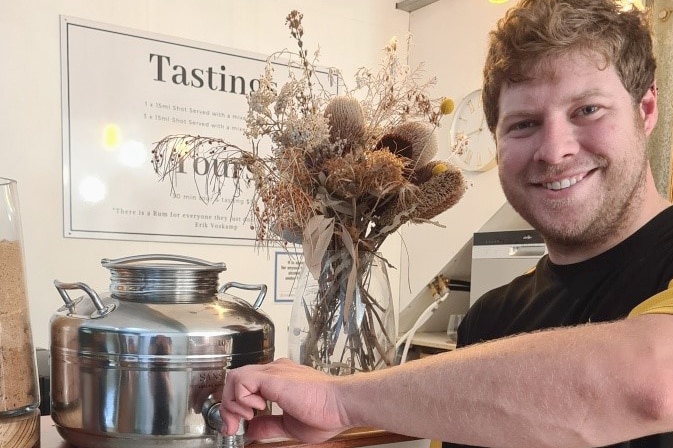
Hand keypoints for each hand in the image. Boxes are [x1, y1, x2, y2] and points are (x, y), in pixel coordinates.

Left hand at [219, 358, 350, 442]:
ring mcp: (273, 372)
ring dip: (232, 402)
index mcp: (279, 380)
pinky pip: (241, 380)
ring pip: (234, 377)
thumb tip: (251, 430)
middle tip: (232, 426)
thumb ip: (268, 425)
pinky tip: (255, 409)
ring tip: (245, 418)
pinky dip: (240, 398)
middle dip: (228, 406)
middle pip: (235, 379)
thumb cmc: (328, 412)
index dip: (235, 405)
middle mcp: (274, 371)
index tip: (238, 426)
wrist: (341, 404)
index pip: (246, 384)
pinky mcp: (273, 377)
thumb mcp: (289, 425)